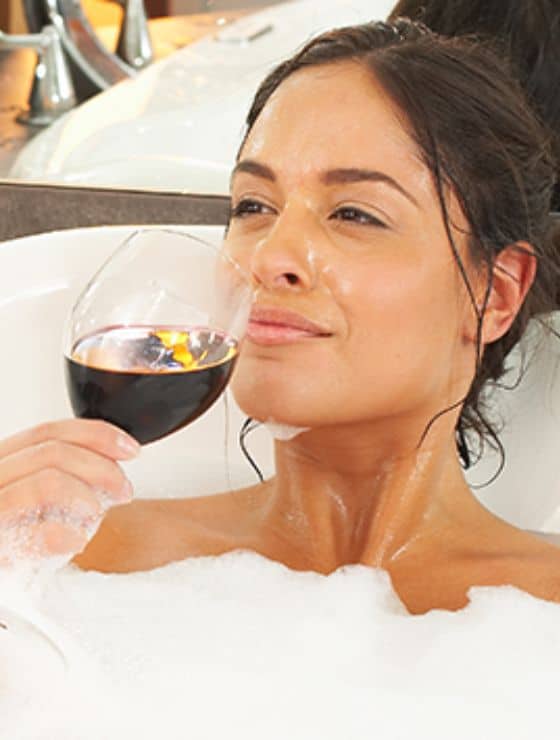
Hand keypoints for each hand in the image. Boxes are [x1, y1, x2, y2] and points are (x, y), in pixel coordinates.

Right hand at [0, 419, 139, 562]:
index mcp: (1, 461)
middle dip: (102, 468)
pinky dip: (64, 534)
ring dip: (86, 496)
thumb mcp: (30, 495)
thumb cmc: (14, 536)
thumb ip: (60, 471)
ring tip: (97, 515)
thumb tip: (113, 457)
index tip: (130, 450)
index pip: (47, 433)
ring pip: (46, 482)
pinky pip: (32, 534)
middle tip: (124, 490)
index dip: (95, 435)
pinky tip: (76, 541)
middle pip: (52, 452)